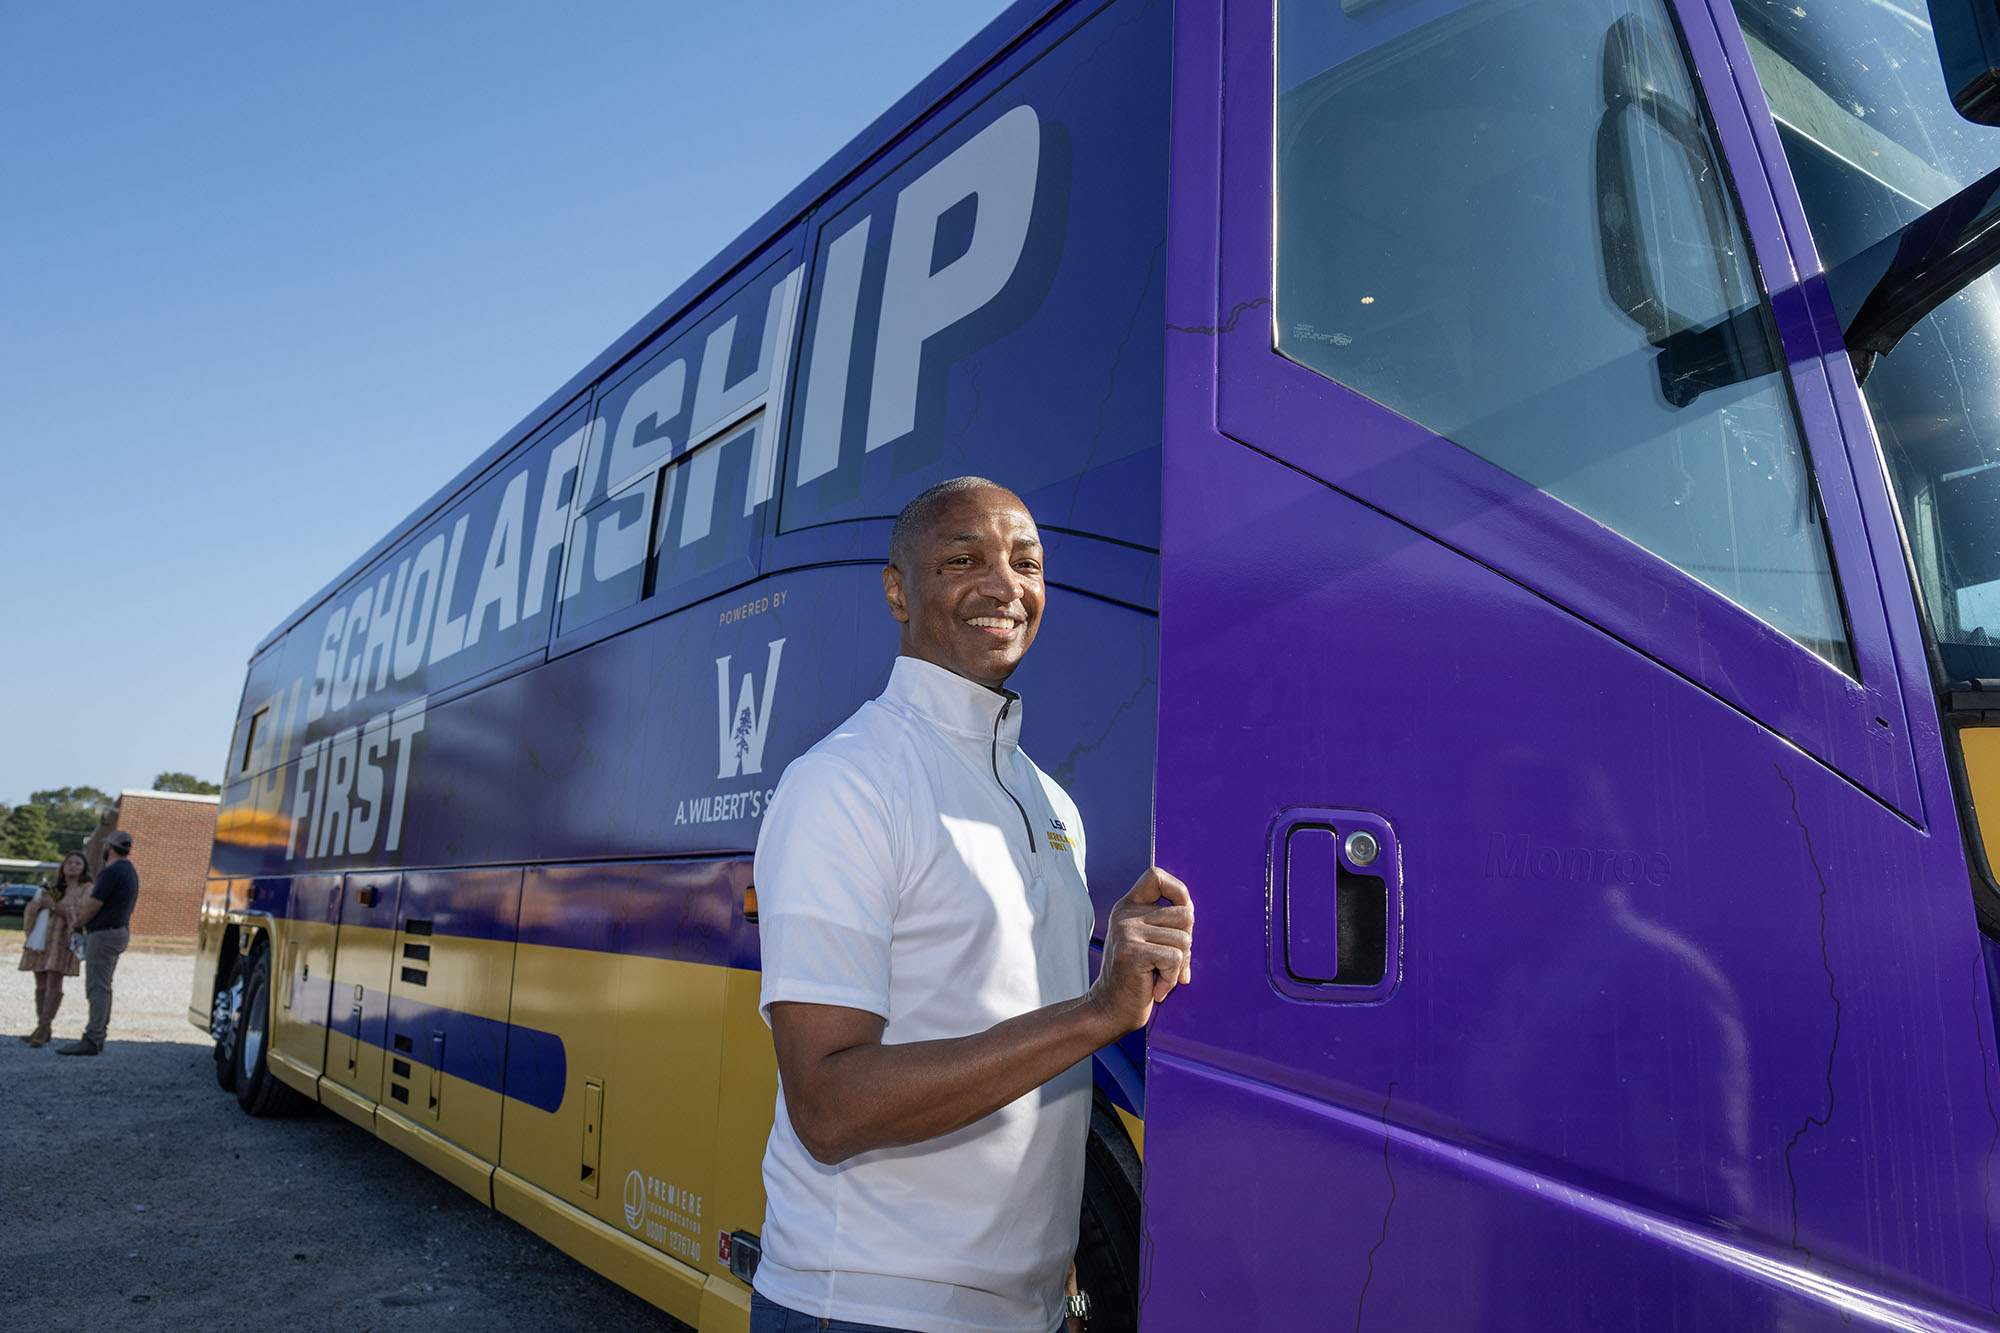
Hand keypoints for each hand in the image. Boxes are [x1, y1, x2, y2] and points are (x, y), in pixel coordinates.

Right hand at [1086, 867, 1192, 1036]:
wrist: (1110, 1010)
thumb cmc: (1135, 978)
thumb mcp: (1148, 942)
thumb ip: (1165, 924)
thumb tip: (1191, 911)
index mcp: (1128, 907)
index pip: (1155, 876)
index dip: (1177, 891)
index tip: (1180, 916)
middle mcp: (1125, 915)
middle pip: (1184, 914)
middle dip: (1186, 942)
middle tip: (1170, 963)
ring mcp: (1126, 932)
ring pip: (1184, 939)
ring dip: (1179, 966)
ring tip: (1159, 976)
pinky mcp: (1132, 953)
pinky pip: (1175, 958)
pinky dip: (1172, 979)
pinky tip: (1156, 988)